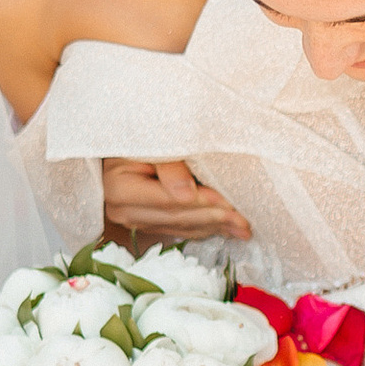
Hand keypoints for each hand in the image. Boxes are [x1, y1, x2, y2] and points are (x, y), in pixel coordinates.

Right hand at [100, 156, 252, 246]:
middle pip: (176, 217)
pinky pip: (179, 229)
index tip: (228, 203)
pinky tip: (225, 229)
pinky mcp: (146, 223)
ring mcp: (134, 220)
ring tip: (242, 228)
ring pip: (180, 226)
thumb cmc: (139, 136)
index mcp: (120, 188)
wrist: (120, 141)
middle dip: (213, 219)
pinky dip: (204, 228)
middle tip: (244, 221)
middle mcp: (123, 210)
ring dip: (213, 227)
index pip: (168, 200)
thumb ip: (169, 165)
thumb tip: (187, 194)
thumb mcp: (151, 142)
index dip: (200, 202)